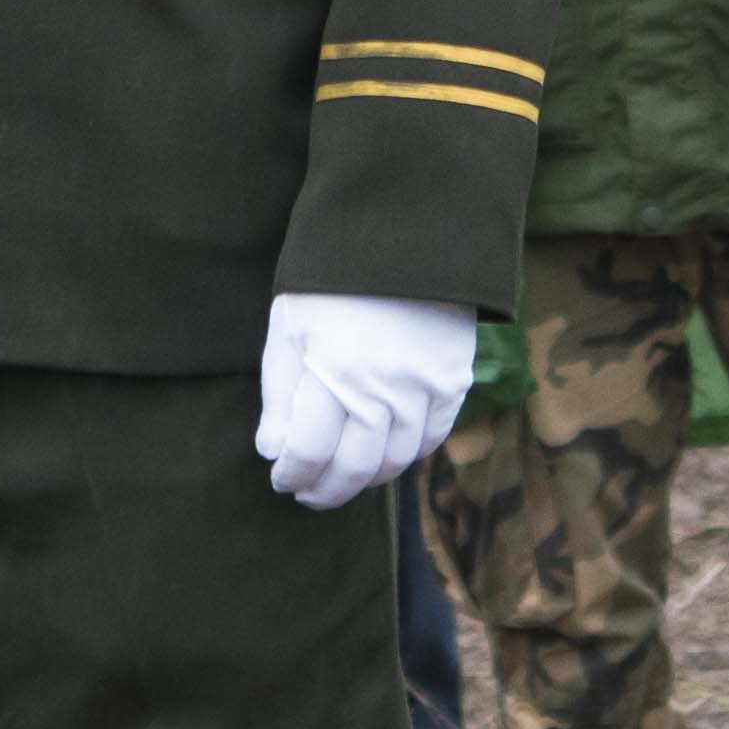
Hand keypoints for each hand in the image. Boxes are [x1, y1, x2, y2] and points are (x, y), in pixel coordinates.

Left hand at [248, 291, 477, 508]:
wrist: (404, 233)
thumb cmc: (332, 282)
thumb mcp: (289, 328)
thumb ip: (279, 394)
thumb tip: (274, 452)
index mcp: (332, 371)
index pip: (310, 452)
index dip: (292, 474)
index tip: (282, 479)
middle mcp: (382, 387)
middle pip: (354, 466)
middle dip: (326, 490)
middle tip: (309, 495)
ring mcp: (424, 387)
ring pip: (395, 460)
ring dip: (366, 479)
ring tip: (344, 479)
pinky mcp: (454, 380)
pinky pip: (431, 437)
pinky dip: (406, 455)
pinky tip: (385, 455)